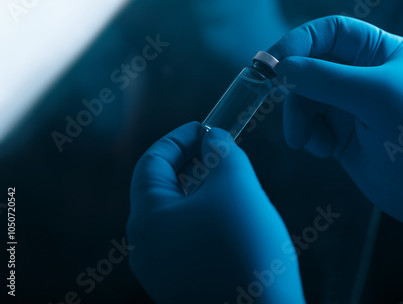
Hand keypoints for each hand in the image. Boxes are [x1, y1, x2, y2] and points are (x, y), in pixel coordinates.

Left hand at [126, 122, 304, 302]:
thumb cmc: (248, 246)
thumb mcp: (236, 184)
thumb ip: (221, 151)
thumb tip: (213, 139)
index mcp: (147, 220)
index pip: (151, 162)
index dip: (179, 138)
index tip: (206, 128)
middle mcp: (144, 247)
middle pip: (161, 189)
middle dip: (192, 164)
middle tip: (221, 153)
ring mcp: (160, 270)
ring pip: (175, 215)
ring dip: (200, 191)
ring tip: (230, 181)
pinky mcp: (180, 284)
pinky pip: (185, 239)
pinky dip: (203, 218)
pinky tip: (230, 216)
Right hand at [267, 16, 402, 274]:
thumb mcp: (373, 96)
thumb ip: (323, 79)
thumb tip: (280, 68)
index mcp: (379, 53)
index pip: (330, 33)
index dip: (299, 43)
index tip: (273, 63)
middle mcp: (363, 76)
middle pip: (310, 69)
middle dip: (297, 92)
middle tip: (289, 114)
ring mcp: (351, 107)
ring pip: (305, 100)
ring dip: (299, 119)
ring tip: (306, 142)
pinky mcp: (342, 135)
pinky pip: (310, 126)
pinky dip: (309, 137)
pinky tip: (325, 150)